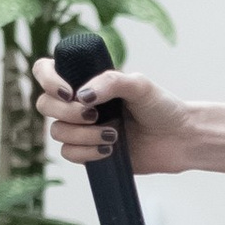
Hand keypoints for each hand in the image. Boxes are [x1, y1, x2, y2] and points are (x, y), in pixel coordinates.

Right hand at [33, 57, 191, 173]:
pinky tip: (110, 149)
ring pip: (57, 132)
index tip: (69, 91)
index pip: (45, 71)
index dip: (48, 79)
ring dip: (83, 135)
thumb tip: (81, 96)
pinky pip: (69, 154)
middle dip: (66, 112)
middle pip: (45, 105)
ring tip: (113, 134)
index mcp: (86, 81)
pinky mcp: (88, 152)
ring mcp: (82, 128)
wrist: (179, 139)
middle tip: (94, 114)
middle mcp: (79, 103)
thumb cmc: (161, 107)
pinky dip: (87, 152)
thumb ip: (110, 82)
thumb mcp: (139, 85)